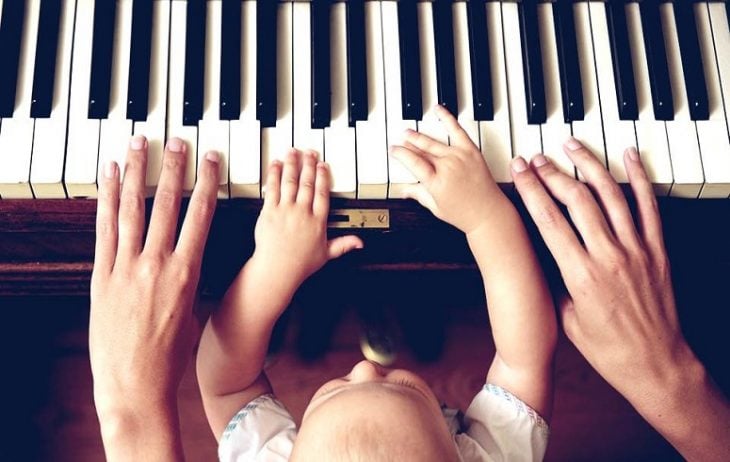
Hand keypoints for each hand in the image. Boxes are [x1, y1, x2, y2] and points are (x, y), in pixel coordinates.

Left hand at [90, 136, 218, 420]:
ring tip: (139, 144)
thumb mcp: (192, 312)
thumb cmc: (170, 355)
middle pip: (167, 205)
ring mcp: (126, 268)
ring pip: (133, 210)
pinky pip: (105, 230)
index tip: (211, 160)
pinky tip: (111, 179)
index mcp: (187, 273)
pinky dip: (107, 201)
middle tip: (177, 141)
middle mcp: (157, 264)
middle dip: (174, 168)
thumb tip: (187, 260)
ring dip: (137, 173)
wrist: (135, 384)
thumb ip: (189, 280)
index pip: (201, 216)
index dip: (207, 183)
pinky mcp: (102, 276)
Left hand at [248, 149, 361, 300]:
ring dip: (292, 164)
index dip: (323, 176)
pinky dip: (274, 174)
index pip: (322, 193)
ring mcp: (286, 210)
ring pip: (290, 181)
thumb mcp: (326, 254)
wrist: (277, 269)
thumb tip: (359, 243)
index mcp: (317, 221)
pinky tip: (276, 164)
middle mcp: (303, 212)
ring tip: (293, 152)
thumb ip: (343, 244)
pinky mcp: (270, 211)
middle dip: (309, 165)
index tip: (323, 166)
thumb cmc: (300, 264)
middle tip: (310, 152)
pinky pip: (273, 188)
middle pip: (307, 183)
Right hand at [389, 105, 503, 233]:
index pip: (412, 162)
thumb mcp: (435, 207)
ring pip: (434, 142)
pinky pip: (457, 130)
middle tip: (400, 140)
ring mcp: (459, 157)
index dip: (400, 154)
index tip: (394, 150)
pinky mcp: (471, 151)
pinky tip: (438, 110)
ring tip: (410, 132)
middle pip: (421, 150)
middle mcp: (446, 167)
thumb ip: (418, 194)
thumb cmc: (464, 214)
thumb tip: (404, 190)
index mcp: (435, 182)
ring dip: (419, 136)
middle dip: (408, 144)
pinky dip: (447, 118)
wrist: (488, 213)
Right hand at [510, 139, 690, 401]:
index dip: (531, 189)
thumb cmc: (608, 348)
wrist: (654, 363)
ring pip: (610, 195)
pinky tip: (628, 157)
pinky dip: (638, 178)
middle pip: (576, 200)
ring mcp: (636, 250)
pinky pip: (648, 206)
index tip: (519, 170)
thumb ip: (556, 281)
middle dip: (552, 173)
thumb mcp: (567, 318)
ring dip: (588, 166)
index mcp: (579, 275)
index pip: (549, 220)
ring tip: (571, 147)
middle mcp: (608, 256)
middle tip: (537, 157)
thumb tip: (545, 253)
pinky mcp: (657, 250)